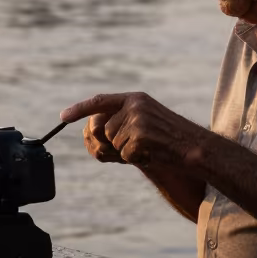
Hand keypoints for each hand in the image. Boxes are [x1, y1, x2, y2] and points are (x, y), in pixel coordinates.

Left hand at [60, 92, 207, 168]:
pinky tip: (152, 153)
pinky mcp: (140, 136)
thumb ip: (121, 122)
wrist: (193, 147)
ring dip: (127, 151)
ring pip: (113, 143)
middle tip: (137, 145)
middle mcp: (134, 105)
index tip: (63, 116)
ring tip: (149, 147)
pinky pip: (124, 154)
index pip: (100, 101)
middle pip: (104, 129)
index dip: (80, 109)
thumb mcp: (145, 122)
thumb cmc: (169, 139)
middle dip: (114, 142)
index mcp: (135, 98)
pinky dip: (135, 159)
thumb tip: (92, 132)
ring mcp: (137, 120)